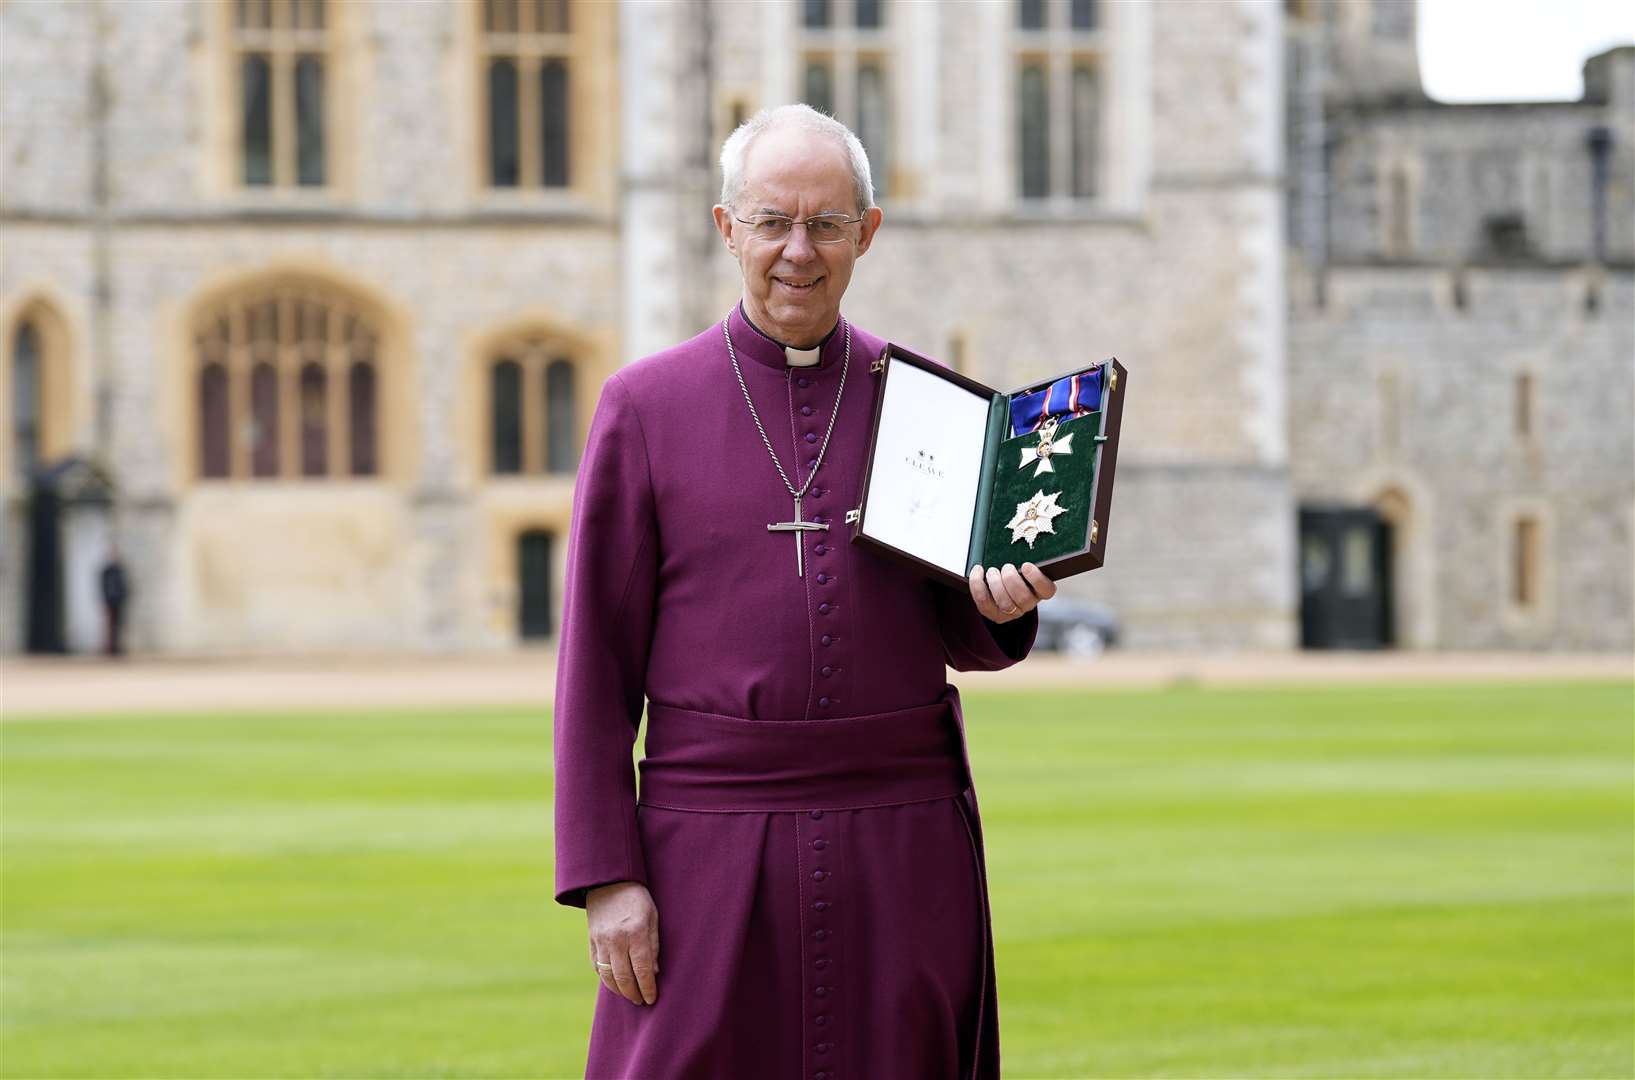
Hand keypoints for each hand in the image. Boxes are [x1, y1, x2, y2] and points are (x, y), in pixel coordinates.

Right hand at [586, 881, 659, 1005]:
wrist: (609, 882)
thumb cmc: (637, 898)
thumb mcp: (653, 917)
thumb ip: (653, 945)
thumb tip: (654, 972)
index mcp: (636, 932)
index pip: (642, 970)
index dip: (647, 988)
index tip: (652, 999)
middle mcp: (616, 940)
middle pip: (624, 977)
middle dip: (634, 993)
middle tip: (641, 1001)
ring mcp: (601, 941)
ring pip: (608, 976)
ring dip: (619, 990)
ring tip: (629, 995)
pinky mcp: (591, 940)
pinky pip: (597, 966)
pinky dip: (606, 978)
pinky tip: (615, 982)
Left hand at [968, 561, 1055, 622]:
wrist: (1002, 586)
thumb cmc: (1017, 571)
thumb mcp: (1024, 563)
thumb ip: (1027, 555)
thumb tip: (1021, 533)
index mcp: (1040, 590)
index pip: (1047, 590)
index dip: (1037, 579)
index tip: (1026, 565)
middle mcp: (1028, 603)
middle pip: (1023, 598)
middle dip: (1011, 580)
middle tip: (1006, 567)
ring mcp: (1012, 612)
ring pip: (1005, 604)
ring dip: (995, 584)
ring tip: (992, 571)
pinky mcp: (994, 614)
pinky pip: (984, 603)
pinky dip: (978, 586)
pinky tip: (978, 572)